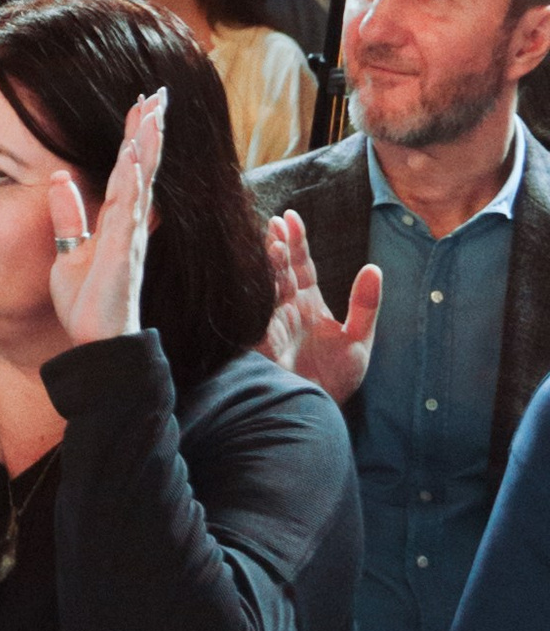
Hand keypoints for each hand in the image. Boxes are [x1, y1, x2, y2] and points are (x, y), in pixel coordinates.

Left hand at [46, 91, 162, 345]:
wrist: (95, 342)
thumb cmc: (88, 302)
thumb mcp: (69, 251)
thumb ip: (68, 217)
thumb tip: (59, 179)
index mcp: (118, 222)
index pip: (128, 170)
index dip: (135, 138)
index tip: (142, 104)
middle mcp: (130, 224)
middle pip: (142, 168)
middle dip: (150, 130)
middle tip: (158, 94)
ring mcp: (130, 237)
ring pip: (141, 182)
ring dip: (147, 146)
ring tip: (153, 112)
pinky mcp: (125, 252)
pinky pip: (130, 210)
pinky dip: (134, 182)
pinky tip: (136, 157)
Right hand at [263, 213, 379, 399]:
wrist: (318, 414)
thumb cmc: (335, 381)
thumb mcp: (359, 340)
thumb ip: (366, 305)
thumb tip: (374, 268)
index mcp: (307, 303)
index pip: (301, 264)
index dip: (296, 240)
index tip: (290, 216)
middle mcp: (286, 309)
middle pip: (279, 269)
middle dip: (277, 245)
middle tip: (276, 222)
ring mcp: (271, 324)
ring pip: (265, 286)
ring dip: (268, 265)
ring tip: (273, 242)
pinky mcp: (259, 342)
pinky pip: (254, 312)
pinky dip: (256, 292)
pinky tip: (258, 274)